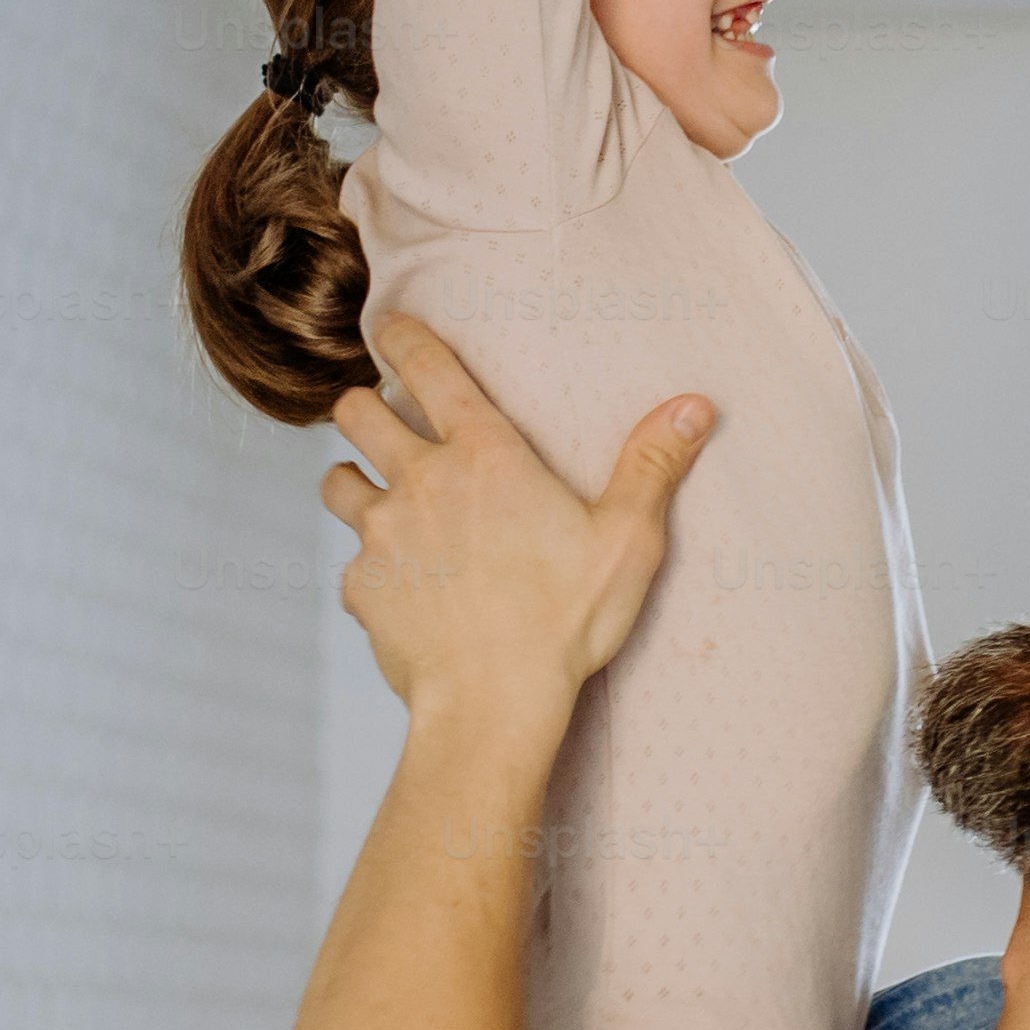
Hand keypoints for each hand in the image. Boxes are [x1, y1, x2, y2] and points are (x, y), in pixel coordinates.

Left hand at [321, 316, 714, 720]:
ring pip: (336, 482)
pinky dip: (369, 569)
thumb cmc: (562, 622)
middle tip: (379, 418)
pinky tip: (401, 590)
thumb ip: (652, 465)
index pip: (427, 368)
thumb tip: (693, 406)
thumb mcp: (626, 539)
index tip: (388, 326)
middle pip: (357, 412)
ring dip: (353, 481)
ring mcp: (382, 536)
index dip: (402, 335)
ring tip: (379, 498)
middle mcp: (421, 482)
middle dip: (363, 406)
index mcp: (484, 455)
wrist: (492, 703)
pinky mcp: (362, 588)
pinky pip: (350, 565)